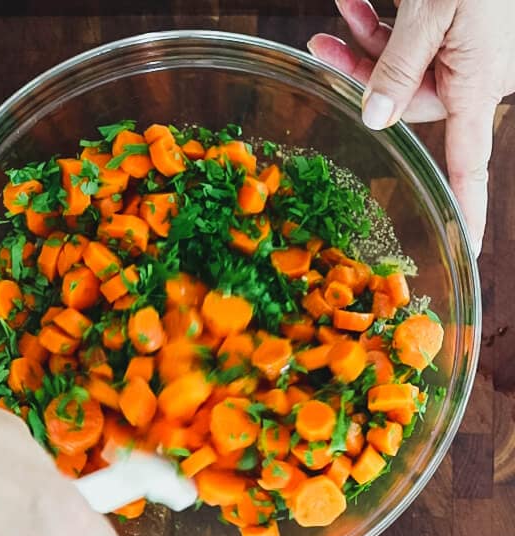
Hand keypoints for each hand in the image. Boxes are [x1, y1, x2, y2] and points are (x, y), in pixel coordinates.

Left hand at [308, 0, 514, 254]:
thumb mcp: (434, 12)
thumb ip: (398, 66)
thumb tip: (374, 119)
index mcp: (476, 85)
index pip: (471, 164)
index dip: (470, 208)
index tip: (470, 248)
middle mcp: (472, 76)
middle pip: (407, 99)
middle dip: (361, 71)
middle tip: (321, 44)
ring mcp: (465, 51)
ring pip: (403, 67)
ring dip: (365, 43)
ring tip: (336, 13)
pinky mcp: (456, 28)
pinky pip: (414, 39)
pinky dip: (385, 23)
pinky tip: (357, 1)